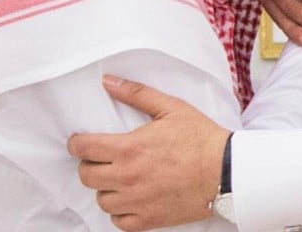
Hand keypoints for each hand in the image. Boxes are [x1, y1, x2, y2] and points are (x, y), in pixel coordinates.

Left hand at [67, 76, 230, 231]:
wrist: (225, 170)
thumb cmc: (200, 138)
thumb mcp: (170, 107)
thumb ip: (136, 93)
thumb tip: (108, 82)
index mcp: (130, 148)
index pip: (84, 148)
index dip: (76, 143)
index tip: (80, 142)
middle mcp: (128, 177)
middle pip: (86, 176)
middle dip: (89, 164)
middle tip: (101, 158)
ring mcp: (137, 202)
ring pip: (101, 199)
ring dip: (105, 187)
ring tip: (118, 178)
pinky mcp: (149, 220)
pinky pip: (118, 221)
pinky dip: (119, 211)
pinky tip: (129, 199)